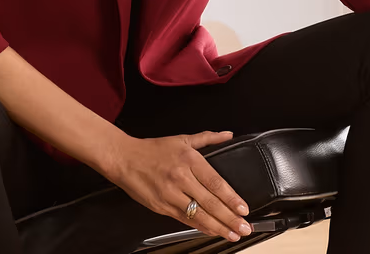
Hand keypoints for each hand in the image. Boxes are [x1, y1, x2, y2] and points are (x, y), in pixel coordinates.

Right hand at [105, 130, 253, 241]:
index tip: (243, 208)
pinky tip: (212, 231)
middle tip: (244, 227)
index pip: (216, 182)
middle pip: (210, 202)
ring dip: (218, 226)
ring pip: (199, 214)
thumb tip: (227, 135)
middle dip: (230, 217)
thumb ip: (208, 138)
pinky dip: (200, 226)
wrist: (125, 159)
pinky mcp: (162, 207)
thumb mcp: (182, 139)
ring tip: (232, 233)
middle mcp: (181, 178)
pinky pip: (185, 220)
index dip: (231, 198)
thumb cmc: (153, 149)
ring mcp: (171, 194)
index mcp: (189, 160)